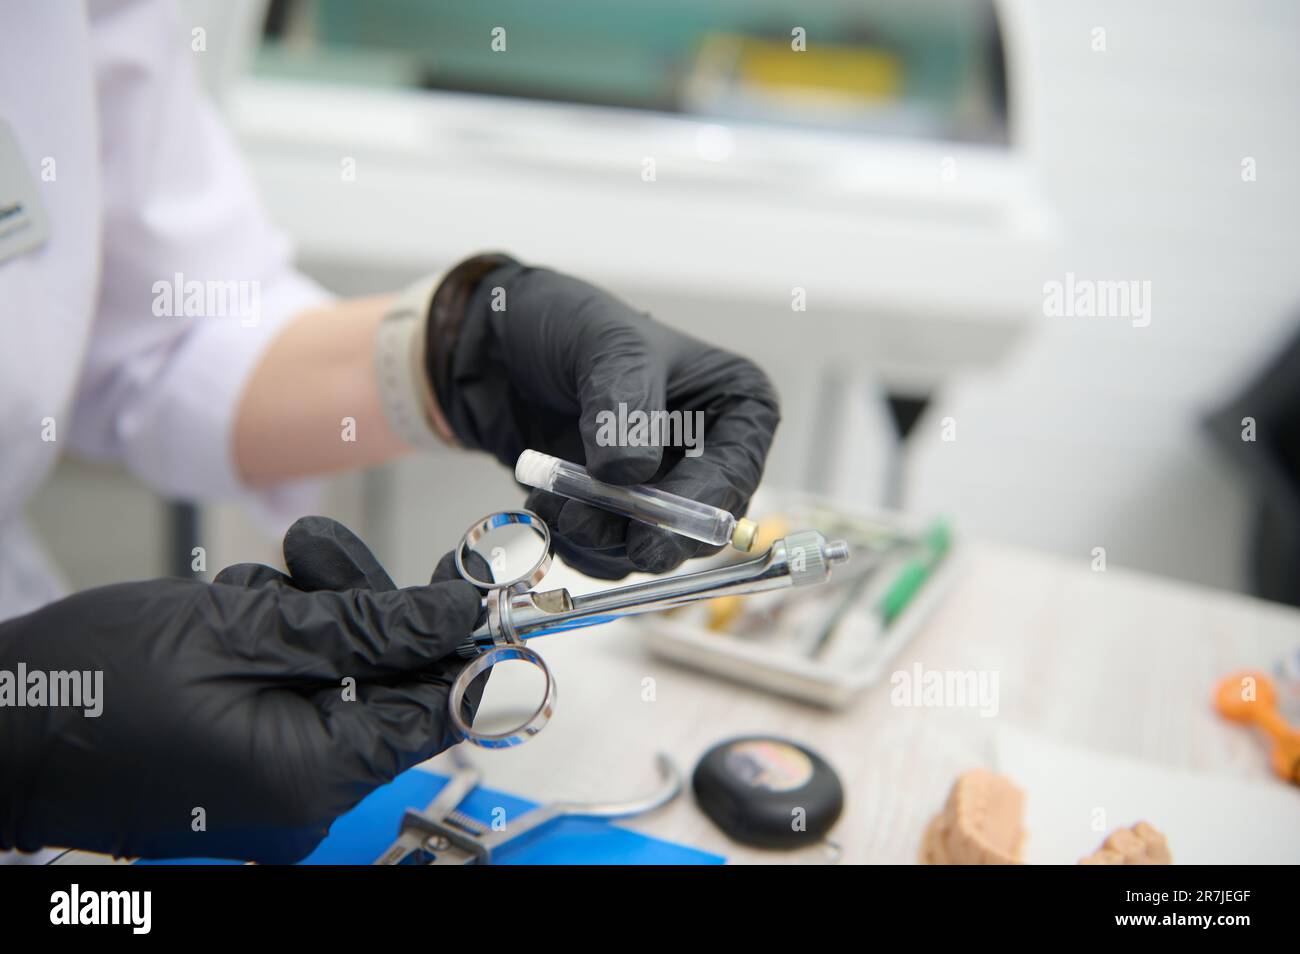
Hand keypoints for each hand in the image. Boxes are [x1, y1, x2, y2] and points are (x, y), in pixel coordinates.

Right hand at [0, 517, 484, 862]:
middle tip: (316, 554)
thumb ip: (366, 627)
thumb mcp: (245, 629)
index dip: (454, 639)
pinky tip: (222, 614)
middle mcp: (303, 793)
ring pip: (335, 673)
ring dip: (304, 615)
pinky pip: (292, 687)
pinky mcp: (244, 756)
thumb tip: (453, 617)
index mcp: (315, 776)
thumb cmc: (89, 684)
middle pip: (383, 682)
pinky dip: (270, 640)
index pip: (436, 708)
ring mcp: (271, 779)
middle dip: (358, 609)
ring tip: (241, 588)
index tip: (462, 580)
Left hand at [426, 255, 780, 577]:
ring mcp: (663, 488)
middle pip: (700, 523)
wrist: (496, 349)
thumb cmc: (565, 325)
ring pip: (652, 545)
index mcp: (735, 404)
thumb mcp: (604, 345)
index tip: (652, 529)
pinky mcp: (621, 514)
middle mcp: (709, 453)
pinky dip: (579, 544)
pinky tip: (546, 506)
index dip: (700, 505)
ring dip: (600, 538)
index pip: (737, 470)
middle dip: (643, 532)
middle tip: (589, 527)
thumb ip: (623, 403)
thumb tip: (631, 473)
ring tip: (552, 504)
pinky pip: (613, 555)